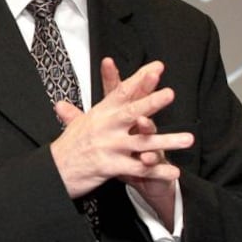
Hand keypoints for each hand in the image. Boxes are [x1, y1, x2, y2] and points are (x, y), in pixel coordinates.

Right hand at [50, 58, 193, 205]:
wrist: (54, 172)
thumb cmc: (66, 149)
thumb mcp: (72, 127)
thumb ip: (73, 114)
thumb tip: (62, 104)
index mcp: (100, 114)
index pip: (121, 92)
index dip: (140, 80)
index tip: (156, 68)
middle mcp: (105, 127)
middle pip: (131, 111)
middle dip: (151, 102)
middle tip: (169, 94)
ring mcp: (108, 146)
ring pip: (142, 142)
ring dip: (167, 140)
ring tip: (187, 139)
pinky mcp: (110, 166)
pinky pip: (138, 169)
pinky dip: (157, 171)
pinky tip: (174, 172)